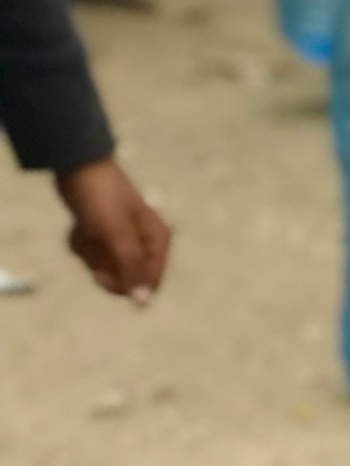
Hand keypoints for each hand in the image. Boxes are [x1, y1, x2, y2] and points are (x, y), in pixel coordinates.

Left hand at [58, 160, 168, 301]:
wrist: (75, 163)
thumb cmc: (102, 197)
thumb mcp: (118, 234)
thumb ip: (132, 268)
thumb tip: (142, 302)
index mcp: (157, 242)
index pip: (148, 283)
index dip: (123, 284)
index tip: (99, 274)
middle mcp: (144, 244)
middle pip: (126, 278)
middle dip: (102, 264)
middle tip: (91, 244)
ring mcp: (123, 240)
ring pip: (107, 267)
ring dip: (89, 253)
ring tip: (84, 230)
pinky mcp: (104, 234)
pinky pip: (94, 254)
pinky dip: (82, 244)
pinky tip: (78, 227)